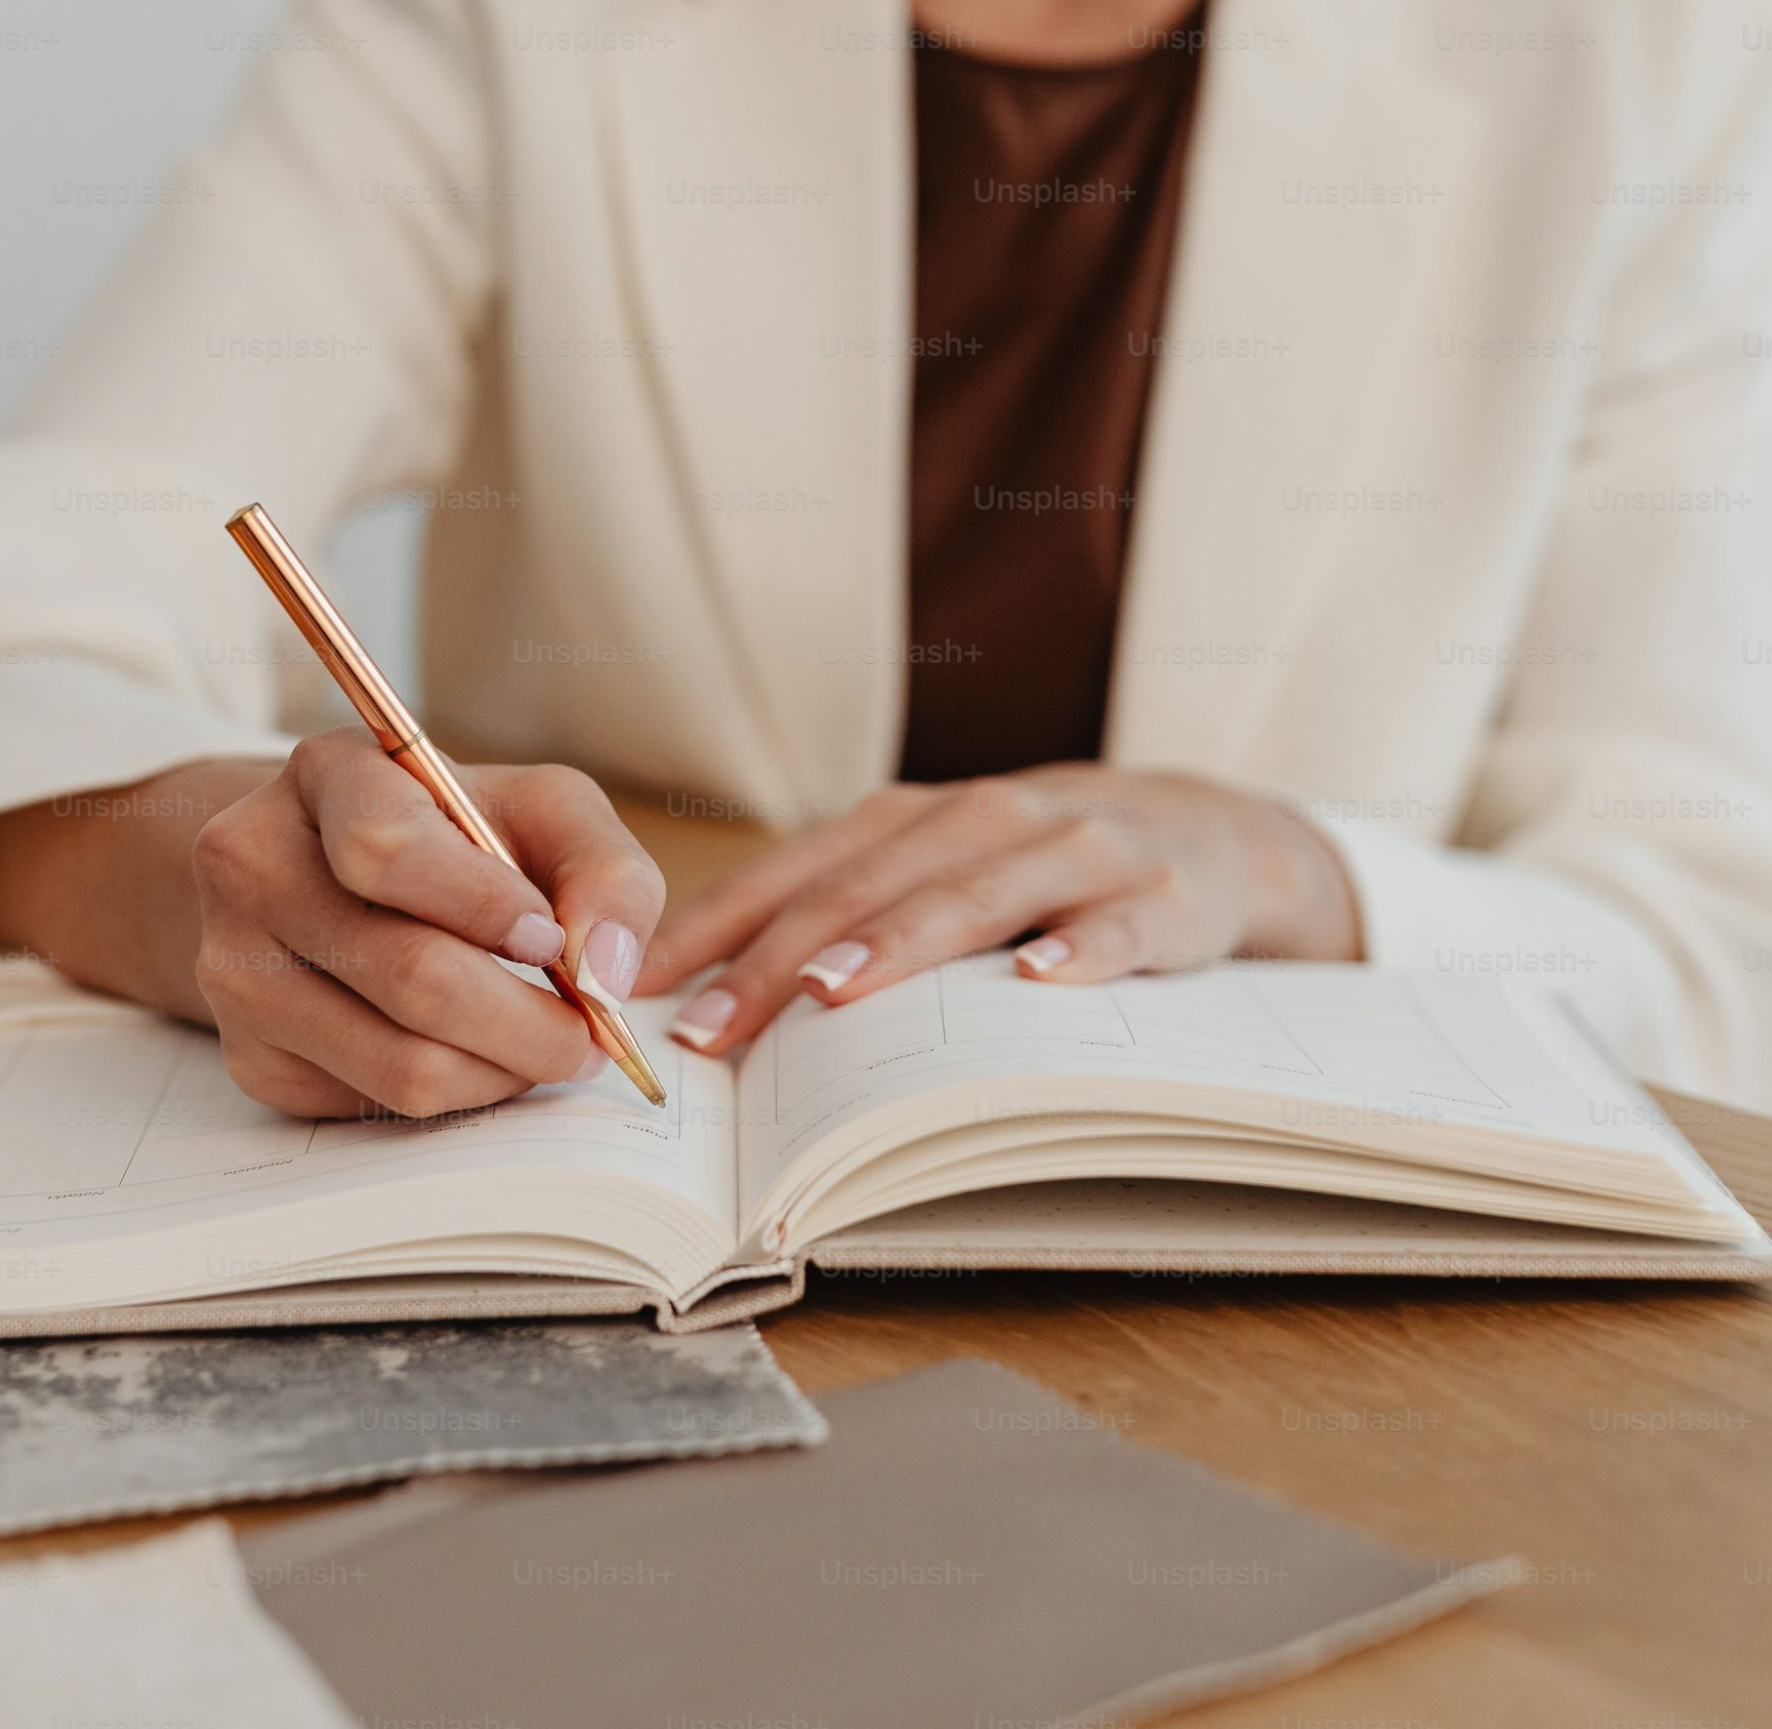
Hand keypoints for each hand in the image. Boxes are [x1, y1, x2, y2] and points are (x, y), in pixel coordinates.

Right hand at [191, 730, 664, 1115]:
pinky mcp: (250, 1056)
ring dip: (502, 1071)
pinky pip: (377, 1106)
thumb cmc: (461, 837)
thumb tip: (606, 972)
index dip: (484, 907)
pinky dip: (456, 1095)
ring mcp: (235, 967)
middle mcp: (255, 864)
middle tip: (589, 1035)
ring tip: (541, 1043)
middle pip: (410, 976)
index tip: (550, 940)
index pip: (388, 851)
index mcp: (330, 776)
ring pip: (401, 1063)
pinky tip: (474, 1053)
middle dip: (531, 1023)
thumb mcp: (543, 811)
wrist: (336, 875)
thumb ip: (604, 868)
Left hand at [636, 766, 1361, 1053]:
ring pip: (974, 896)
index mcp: (912, 821)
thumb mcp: (939, 876)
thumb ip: (845, 923)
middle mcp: (983, 820)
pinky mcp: (1163, 893)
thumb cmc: (1037, 871)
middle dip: (775, 960)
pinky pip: (1118, 921)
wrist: (1211, 832)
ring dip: (898, 943)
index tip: (642, 997)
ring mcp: (1075, 851)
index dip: (714, 933)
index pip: (792, 876)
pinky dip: (1081, 946)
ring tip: (829, 993)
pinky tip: (1040, 978)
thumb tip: (711, 1013)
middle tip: (711, 1033)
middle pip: (863, 889)